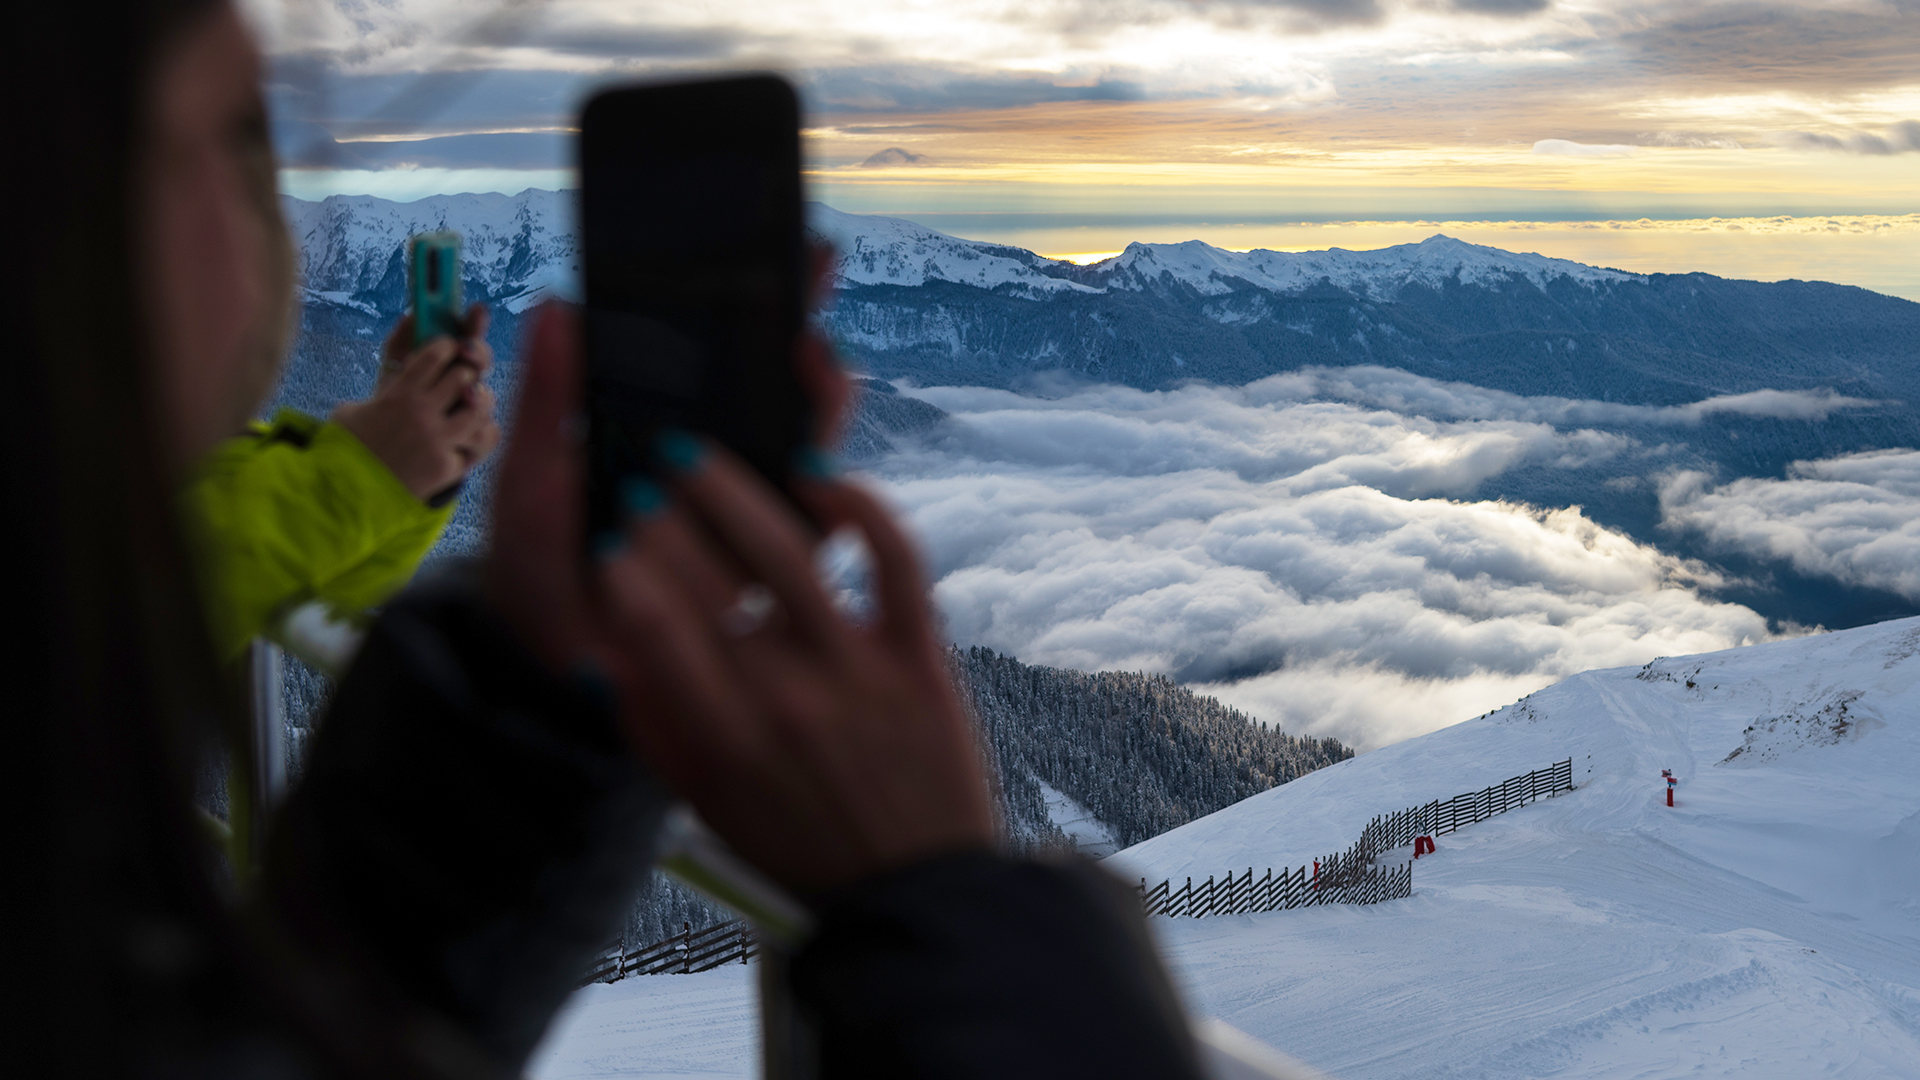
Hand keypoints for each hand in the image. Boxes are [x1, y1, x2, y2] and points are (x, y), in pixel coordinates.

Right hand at [333, 306, 500, 500]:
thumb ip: (386, 374)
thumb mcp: (353, 406)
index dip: (447, 345)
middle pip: (463, 376)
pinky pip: (482, 440)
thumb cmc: (350, 447)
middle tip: (464, 375)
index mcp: (397, 395)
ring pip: (479, 407)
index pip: (435, 354)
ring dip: (480, 400)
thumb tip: (409, 320)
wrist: (347, 497)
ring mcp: (438, 441)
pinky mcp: (449, 466)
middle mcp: (421, 415)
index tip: (449, 346)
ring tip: (474, 401)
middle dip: (466, 371)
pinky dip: (484, 432)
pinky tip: (477, 429)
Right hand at [488, 304, 994, 895]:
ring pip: (784, 549)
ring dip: (729, 488)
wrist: (913, 894)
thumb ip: (655, 725)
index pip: (650, 629)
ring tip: (693, 454)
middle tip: (638, 473)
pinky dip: (856, 503)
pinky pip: (891, 556)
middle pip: (705, 578)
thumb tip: (602, 650)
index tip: (598, 532)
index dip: (616, 569)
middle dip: (658, 513)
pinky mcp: (918, 655)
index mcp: (719, 739)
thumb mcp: (705, 799)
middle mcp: (782, 698)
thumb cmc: (799, 842)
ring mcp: (855, 671)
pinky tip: (820, 476)